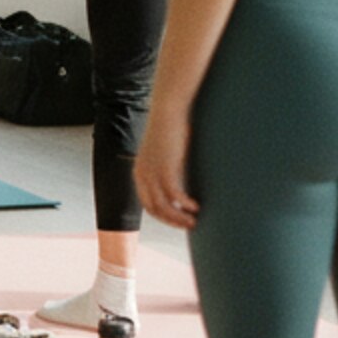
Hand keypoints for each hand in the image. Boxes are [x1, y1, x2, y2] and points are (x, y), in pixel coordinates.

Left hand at [134, 101, 197, 228]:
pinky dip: (185, 205)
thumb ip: (170, 169)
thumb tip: (184, 183)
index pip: (148, 204)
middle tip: (191, 226)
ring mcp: (152, 172)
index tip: (180, 222)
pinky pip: (173, 195)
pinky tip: (197, 207)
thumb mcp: (167, 154)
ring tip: (195, 221)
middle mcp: (142, 174)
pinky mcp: (165, 167)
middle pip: (154, 209)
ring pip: (164, 206)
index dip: (164, 217)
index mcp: (140, 172)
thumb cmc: (172, 130)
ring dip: (179, 217)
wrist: (169, 111)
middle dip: (172, 221)